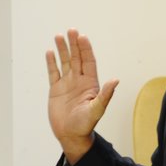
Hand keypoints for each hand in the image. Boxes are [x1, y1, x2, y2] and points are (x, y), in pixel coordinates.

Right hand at [46, 29, 118, 163]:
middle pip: (77, 58)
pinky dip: (51, 62)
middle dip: (74, 44)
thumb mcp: (97, 109)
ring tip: (58, 36)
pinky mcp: (56, 90)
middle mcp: (79, 81)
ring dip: (62, 50)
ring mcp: (67, 84)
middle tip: (71, 30)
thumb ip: (105, 94)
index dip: (86, 49)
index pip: (88, 61)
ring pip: (65, 62)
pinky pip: (53, 73)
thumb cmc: (86, 124)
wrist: (71, 135)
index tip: (82, 37)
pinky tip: (50, 52)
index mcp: (91, 83)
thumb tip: (116, 80)